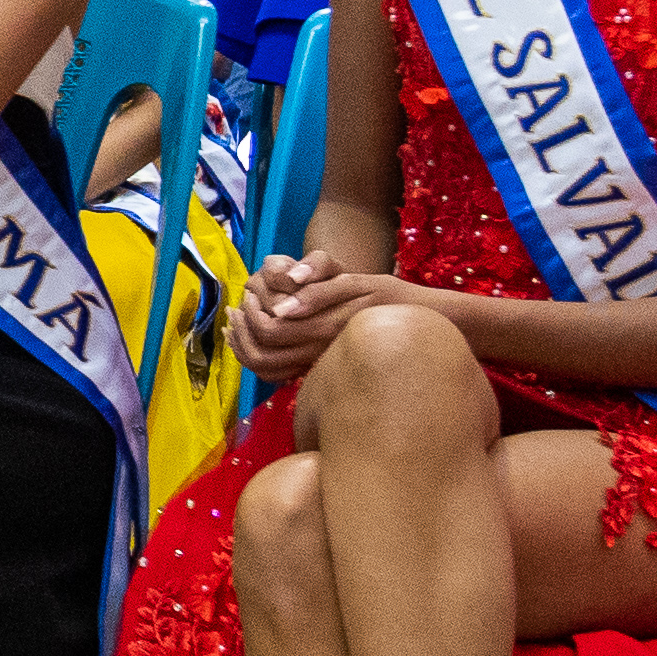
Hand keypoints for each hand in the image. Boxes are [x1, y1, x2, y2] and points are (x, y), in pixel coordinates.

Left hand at [231, 252, 423, 383]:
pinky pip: (278, 373)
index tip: (246, 293)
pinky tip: (251, 339)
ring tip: (237, 321)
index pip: (269, 329)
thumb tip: (282, 308)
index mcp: (324, 328)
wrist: (419, 327)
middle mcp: (318, 353)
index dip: (250, 312)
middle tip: (237, 306)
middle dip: (241, 328)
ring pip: (266, 367)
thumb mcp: (356, 282)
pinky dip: (256, 359)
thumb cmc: (387, 296)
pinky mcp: (318, 371)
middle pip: (262, 351)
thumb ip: (320, 289)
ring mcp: (318, 366)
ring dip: (243, 346)